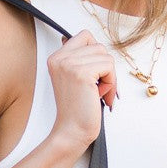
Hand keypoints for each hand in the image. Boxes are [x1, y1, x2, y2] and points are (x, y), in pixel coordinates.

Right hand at [47, 29, 116, 147]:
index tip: (94, 75)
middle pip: (98, 45)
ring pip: (105, 55)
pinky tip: (102, 96)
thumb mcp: (75, 79)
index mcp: (55, 58)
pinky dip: (111, 82)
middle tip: (99, 88)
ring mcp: (69, 64)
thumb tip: (97, 46)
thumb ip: (82, 60)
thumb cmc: (76, 110)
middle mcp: (59, 58)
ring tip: (100, 93)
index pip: (85, 36)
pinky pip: (109, 66)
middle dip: (105, 67)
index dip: (96, 53)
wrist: (71, 131)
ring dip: (109, 76)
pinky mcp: (81, 73)